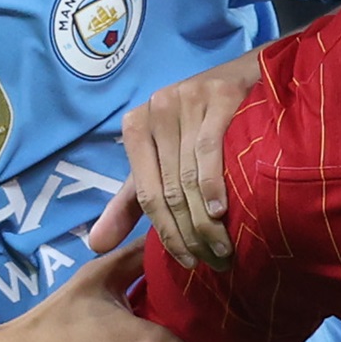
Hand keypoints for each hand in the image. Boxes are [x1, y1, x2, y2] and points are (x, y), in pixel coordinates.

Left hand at [89, 51, 260, 266]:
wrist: (246, 79)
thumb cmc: (200, 127)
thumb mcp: (160, 164)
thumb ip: (129, 204)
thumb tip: (94, 246)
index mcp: (136, 126)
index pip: (146, 194)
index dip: (166, 233)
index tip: (187, 262)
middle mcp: (157, 109)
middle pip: (169, 188)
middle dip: (190, 233)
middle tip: (212, 261)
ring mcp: (188, 100)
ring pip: (190, 175)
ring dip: (206, 220)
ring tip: (223, 249)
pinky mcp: (219, 96)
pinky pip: (211, 149)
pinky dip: (214, 185)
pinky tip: (222, 211)